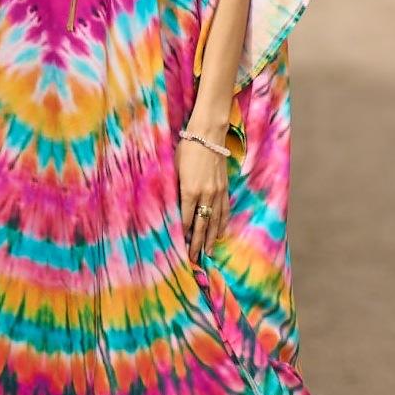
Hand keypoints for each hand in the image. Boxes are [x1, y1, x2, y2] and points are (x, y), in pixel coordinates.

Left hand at [175, 135, 229, 261]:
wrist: (208, 135)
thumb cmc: (186, 149)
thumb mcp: (173, 168)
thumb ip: (172, 190)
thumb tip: (169, 208)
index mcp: (190, 190)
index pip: (186, 219)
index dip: (184, 235)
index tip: (180, 247)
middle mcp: (206, 194)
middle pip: (202, 225)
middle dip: (197, 244)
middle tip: (193, 259)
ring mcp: (217, 192)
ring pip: (215, 221)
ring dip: (211, 239)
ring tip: (208, 253)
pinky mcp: (225, 188)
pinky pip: (224, 211)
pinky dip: (223, 224)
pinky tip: (220, 233)